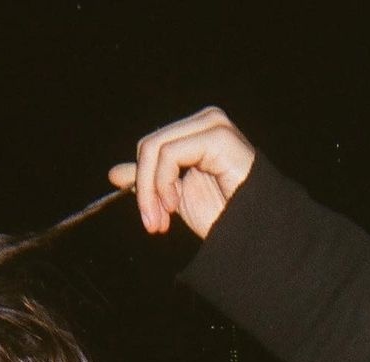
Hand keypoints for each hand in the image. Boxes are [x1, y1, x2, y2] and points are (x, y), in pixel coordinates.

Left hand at [108, 107, 255, 239]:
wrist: (255, 233)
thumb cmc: (225, 216)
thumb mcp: (177, 196)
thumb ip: (149, 180)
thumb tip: (114, 173)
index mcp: (197, 132)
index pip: (152, 146)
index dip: (143, 184)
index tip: (150, 219)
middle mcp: (206, 121)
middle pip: (149, 146)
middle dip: (144, 189)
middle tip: (152, 222)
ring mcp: (212, 125)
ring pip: (155, 149)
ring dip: (151, 190)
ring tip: (162, 220)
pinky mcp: (216, 135)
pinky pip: (170, 154)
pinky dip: (163, 183)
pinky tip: (176, 205)